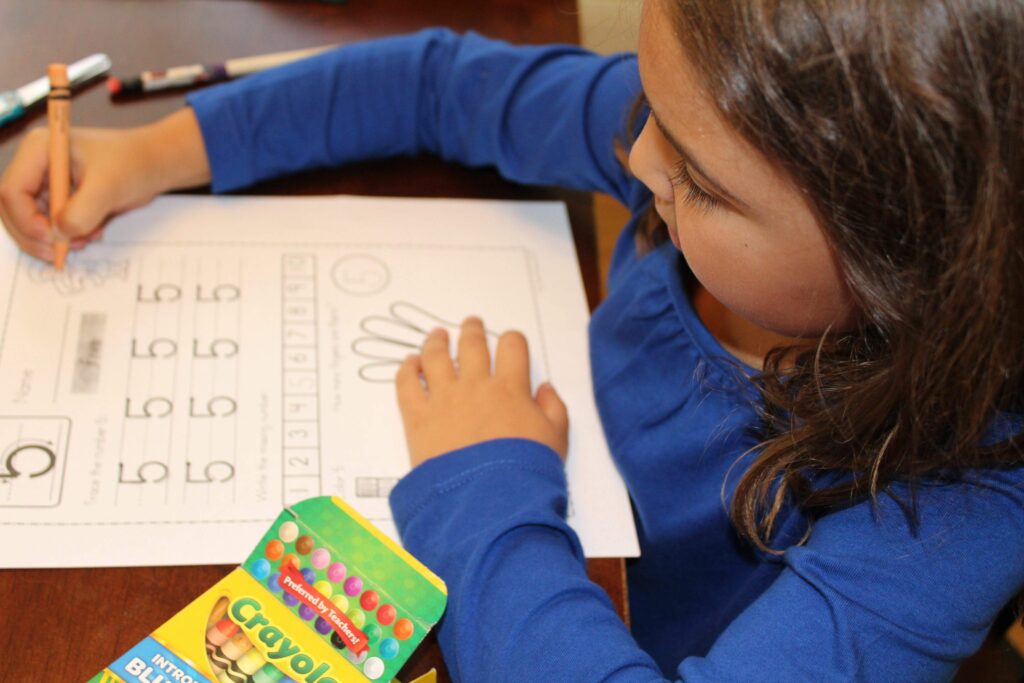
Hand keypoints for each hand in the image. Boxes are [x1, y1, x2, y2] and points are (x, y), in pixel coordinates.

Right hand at [0, 108, 209, 262]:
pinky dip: (67, 237)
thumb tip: (58, 234)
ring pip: (31, 223)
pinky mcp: (60, 200)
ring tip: (85, 240)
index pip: (12, 191)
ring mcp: (46, 184)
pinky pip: (52, 226)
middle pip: (14, 211)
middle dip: (35, 236)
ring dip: (54, 240)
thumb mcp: (108, 187)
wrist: (154, 164)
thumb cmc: (133, 163)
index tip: (53, 238)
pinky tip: (92, 234)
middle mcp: (36, 167)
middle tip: (60, 253)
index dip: (26, 220)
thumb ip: (82, 211)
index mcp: (39, 151)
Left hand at [396, 316, 568, 466]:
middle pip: (472, 344)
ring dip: (436, 341)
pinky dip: (407, 369)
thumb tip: (545, 388)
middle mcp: (476, 386)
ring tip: (437, 335)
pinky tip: (409, 363)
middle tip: (471, 324)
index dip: (512, 340)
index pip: (512, 347)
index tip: (509, 342)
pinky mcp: (418, 418)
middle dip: (472, 330)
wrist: (488, 501)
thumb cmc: (525, 473)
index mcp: (511, 388)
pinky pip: (407, 383)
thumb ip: (553, 409)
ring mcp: (444, 399)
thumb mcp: (556, 440)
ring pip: (436, 356)